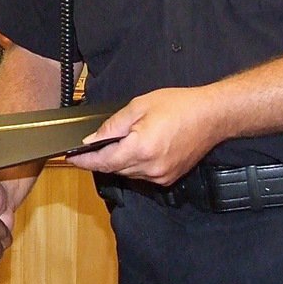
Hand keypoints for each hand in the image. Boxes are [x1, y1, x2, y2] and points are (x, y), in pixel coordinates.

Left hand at [67, 87, 219, 185]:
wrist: (212, 116)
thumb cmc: (180, 106)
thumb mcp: (140, 106)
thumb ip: (114, 125)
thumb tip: (92, 138)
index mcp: (141, 148)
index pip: (103, 161)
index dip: (84, 161)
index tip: (70, 158)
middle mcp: (150, 167)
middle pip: (114, 169)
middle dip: (100, 159)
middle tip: (89, 147)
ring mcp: (160, 176)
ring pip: (127, 173)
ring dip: (117, 161)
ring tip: (116, 144)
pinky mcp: (168, 178)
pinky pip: (142, 175)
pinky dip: (134, 164)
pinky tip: (137, 149)